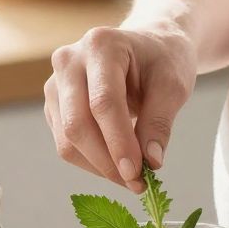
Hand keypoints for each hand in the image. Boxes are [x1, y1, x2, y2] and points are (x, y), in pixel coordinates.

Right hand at [44, 22, 197, 193]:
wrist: (149, 45)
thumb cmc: (162, 60)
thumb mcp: (173, 85)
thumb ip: (160, 122)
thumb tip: (150, 161)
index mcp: (101, 45)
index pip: (103, 102)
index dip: (118, 142)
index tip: (137, 172)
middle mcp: (69, 61)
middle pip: (77, 123)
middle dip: (106, 161)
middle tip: (136, 182)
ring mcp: (56, 83)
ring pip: (67, 139)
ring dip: (98, 166)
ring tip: (131, 177)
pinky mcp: (55, 105)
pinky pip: (65, 143)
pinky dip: (91, 162)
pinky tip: (117, 165)